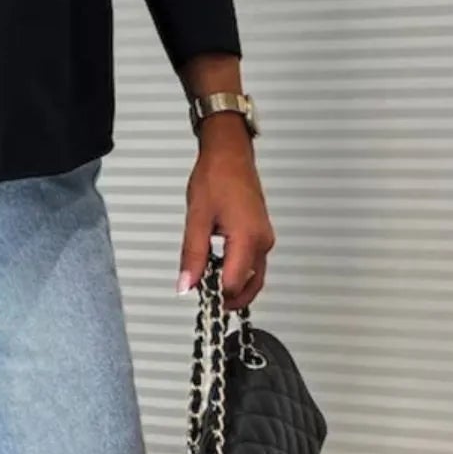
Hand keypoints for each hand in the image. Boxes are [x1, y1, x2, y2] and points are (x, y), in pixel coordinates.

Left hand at [178, 117, 274, 310]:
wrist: (230, 154)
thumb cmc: (216, 177)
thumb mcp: (196, 220)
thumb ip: (192, 256)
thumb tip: (187, 284)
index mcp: (247, 238)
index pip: (234, 284)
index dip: (216, 294)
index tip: (199, 294)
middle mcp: (262, 241)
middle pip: (250, 286)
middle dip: (229, 298)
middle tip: (207, 299)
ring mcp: (265, 238)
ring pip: (254, 277)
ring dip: (234, 286)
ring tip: (210, 283)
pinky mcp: (262, 234)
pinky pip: (253, 263)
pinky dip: (239, 273)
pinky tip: (219, 269)